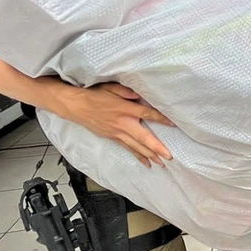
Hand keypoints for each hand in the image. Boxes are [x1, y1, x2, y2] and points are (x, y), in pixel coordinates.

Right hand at [59, 83, 174, 166]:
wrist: (76, 106)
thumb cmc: (95, 94)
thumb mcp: (112, 87)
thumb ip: (127, 91)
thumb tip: (140, 95)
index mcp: (126, 109)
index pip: (148, 114)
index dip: (161, 119)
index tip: (173, 124)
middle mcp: (123, 123)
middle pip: (143, 138)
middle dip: (157, 148)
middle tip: (169, 156)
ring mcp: (117, 133)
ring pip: (136, 147)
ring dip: (150, 156)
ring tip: (162, 163)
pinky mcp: (112, 138)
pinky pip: (128, 148)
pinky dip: (138, 156)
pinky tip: (146, 163)